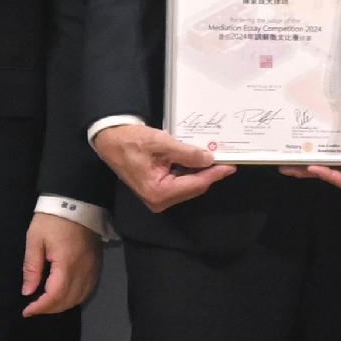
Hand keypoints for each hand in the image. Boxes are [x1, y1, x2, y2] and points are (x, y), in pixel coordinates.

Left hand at [19, 214, 99, 317]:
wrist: (76, 202)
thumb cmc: (52, 219)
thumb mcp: (35, 240)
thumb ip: (32, 268)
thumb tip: (27, 291)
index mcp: (66, 264)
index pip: (55, 296)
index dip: (40, 307)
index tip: (27, 311)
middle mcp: (83, 270)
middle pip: (68, 300)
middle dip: (50, 309)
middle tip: (34, 307)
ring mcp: (93, 269)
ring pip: (80, 298)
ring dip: (63, 305)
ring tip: (47, 303)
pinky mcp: (97, 265)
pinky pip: (88, 289)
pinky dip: (75, 297)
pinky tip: (64, 294)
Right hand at [95, 122, 234, 211]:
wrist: (110, 141)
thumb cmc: (130, 141)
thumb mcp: (161, 143)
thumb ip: (186, 153)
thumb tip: (209, 158)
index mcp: (158, 192)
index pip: (196, 184)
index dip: (215, 173)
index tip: (230, 165)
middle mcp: (159, 200)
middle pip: (194, 187)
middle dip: (209, 172)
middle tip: (224, 157)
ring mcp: (158, 198)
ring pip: (189, 185)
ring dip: (200, 171)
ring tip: (213, 156)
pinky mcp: (158, 191)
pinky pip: (181, 183)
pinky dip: (190, 171)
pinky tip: (197, 159)